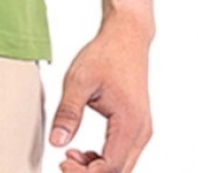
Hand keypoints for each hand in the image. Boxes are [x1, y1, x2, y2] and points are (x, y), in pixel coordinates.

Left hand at [49, 11, 153, 172]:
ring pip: (122, 166)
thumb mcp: (78, 80)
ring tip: (70, 156)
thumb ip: (68, 112)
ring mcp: (141, 130)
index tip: (61, 162)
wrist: (127, 37)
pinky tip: (83, 151)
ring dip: (97, 168)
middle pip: (119, 172)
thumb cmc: (104, 55)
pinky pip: (123, 154)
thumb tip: (56, 142)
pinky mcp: (137, 126)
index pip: (110, 167)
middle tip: (63, 162)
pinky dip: (104, 159)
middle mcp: (141, 132)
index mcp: (129, 124)